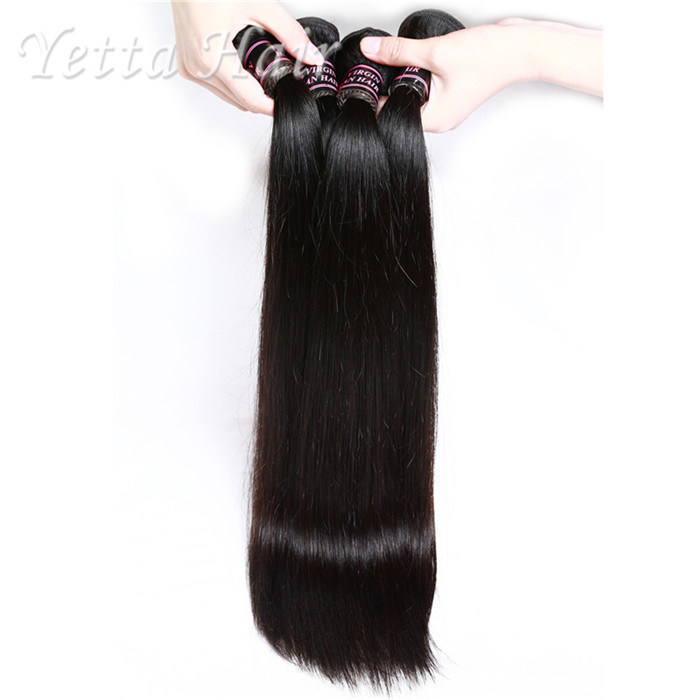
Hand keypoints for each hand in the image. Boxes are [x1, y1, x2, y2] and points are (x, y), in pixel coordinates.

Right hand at [171, 1, 323, 113]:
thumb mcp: (258, 6)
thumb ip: (289, 33)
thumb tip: (311, 57)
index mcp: (212, 59)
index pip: (251, 100)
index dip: (273, 105)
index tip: (288, 101)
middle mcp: (198, 69)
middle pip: (241, 102)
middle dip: (263, 97)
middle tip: (279, 79)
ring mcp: (190, 70)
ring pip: (229, 98)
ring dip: (247, 92)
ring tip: (260, 69)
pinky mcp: (187, 67)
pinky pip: (216, 88)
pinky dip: (232, 83)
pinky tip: (240, 64)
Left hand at [361, 18, 602, 132]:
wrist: (521, 47)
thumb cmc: (490, 58)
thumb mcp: (436, 52)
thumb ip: (399, 52)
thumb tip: (371, 50)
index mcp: (434, 120)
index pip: (392, 115)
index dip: (375, 99)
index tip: (360, 83)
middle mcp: (440, 119)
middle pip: (400, 108)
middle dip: (386, 88)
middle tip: (371, 67)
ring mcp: (446, 107)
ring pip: (413, 96)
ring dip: (402, 79)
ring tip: (392, 60)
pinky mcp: (452, 93)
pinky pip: (426, 88)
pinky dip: (416, 75)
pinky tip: (414, 59)